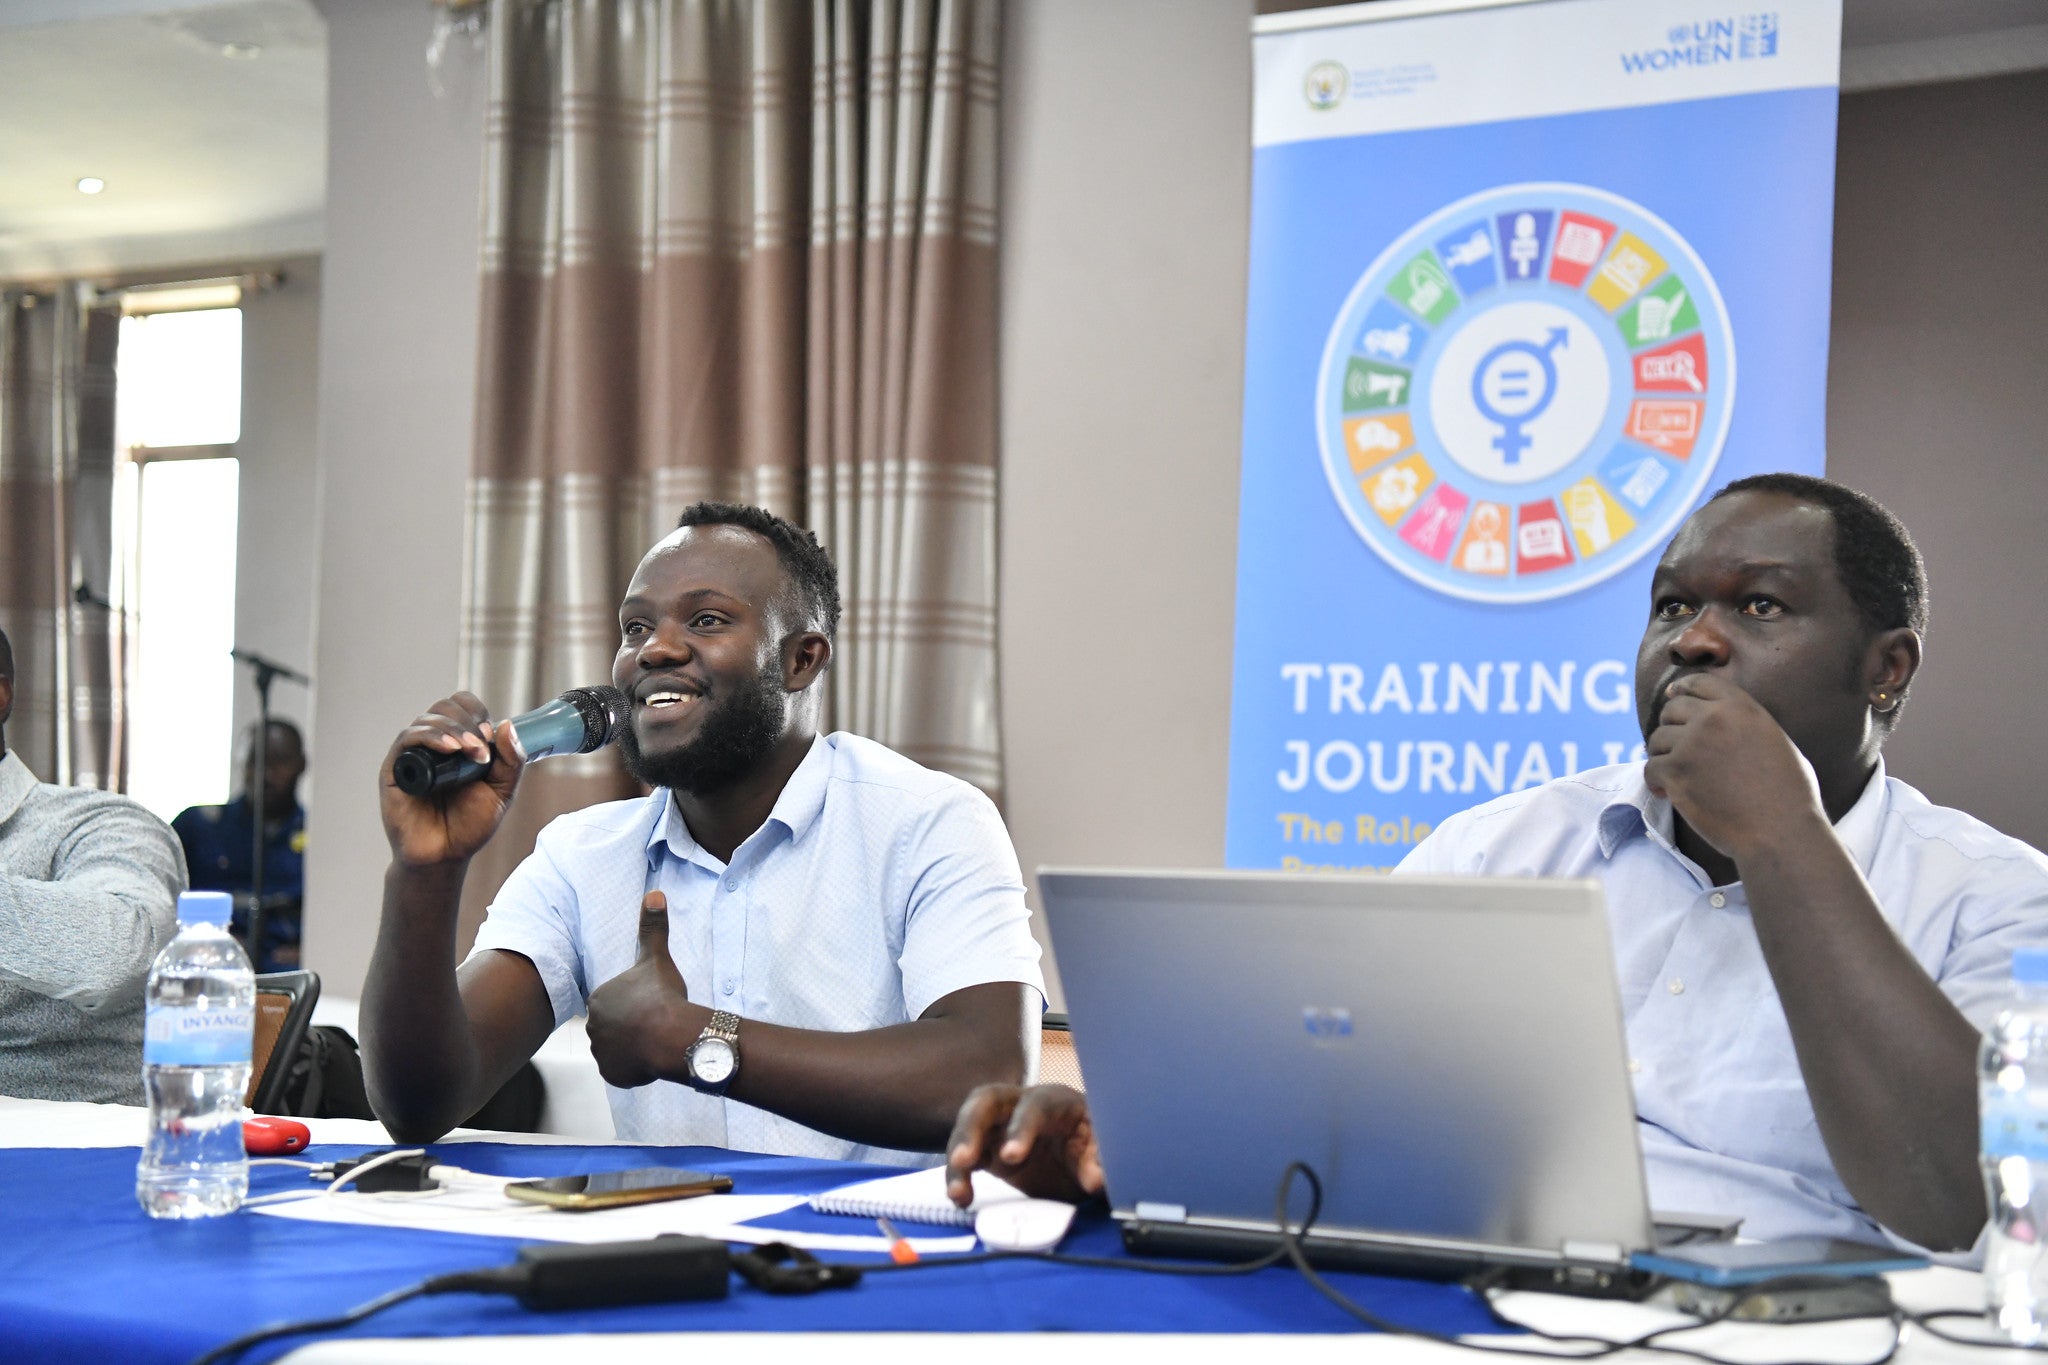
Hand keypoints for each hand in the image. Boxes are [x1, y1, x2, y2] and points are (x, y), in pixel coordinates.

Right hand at [378, 692, 524, 866]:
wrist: (445, 855)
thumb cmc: (470, 825)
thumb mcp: (502, 791)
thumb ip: (511, 760)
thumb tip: (507, 724)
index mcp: (457, 744)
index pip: (463, 706)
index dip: (477, 712)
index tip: (490, 735)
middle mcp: (433, 745)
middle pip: (445, 707)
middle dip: (468, 722)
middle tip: (482, 749)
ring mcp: (413, 756)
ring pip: (427, 719)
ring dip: (454, 730)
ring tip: (470, 751)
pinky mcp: (395, 769)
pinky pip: (408, 739)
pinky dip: (430, 737)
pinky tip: (449, 750)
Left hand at [586, 892, 699, 1088]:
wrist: (671, 1037)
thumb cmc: (662, 996)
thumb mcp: (657, 958)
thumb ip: (652, 928)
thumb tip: (653, 894)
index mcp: (599, 998)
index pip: (614, 1002)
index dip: (633, 1003)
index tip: (650, 1004)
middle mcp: (592, 1027)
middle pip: (613, 1026)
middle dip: (631, 1026)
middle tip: (655, 1022)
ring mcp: (601, 1053)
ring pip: (617, 1049)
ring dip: (631, 1047)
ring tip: (654, 1040)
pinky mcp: (613, 1075)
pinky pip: (622, 1070)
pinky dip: (634, 1067)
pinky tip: (651, 1058)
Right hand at [945, 1083, 1102, 1206]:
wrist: (1084, 1158)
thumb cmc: (1094, 1143)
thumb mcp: (1104, 1150)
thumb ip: (1101, 1160)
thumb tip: (1096, 1178)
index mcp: (1054, 1101)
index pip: (1034, 1105)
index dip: (1021, 1128)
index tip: (1010, 1156)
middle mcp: (1020, 1105)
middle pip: (987, 1101)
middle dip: (971, 1127)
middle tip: (962, 1159)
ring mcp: (999, 1126)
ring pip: (968, 1128)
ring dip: (958, 1158)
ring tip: (958, 1194)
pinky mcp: (988, 1150)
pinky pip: (966, 1157)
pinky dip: (959, 1176)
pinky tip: (960, 1199)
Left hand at [1644, 673, 1826, 859]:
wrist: (1781, 831)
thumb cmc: (1789, 795)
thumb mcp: (1775, 741)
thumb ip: (1745, 725)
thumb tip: (1723, 722)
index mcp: (1741, 707)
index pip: (1700, 682)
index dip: (1681, 689)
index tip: (1672, 696)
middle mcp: (1713, 718)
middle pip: (1672, 710)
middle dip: (1670, 727)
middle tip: (1674, 748)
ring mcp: (1692, 744)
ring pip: (1656, 739)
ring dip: (1660, 755)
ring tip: (1672, 774)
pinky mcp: (1676, 771)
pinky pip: (1650, 768)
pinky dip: (1654, 781)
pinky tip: (1665, 792)